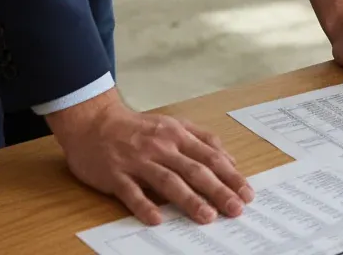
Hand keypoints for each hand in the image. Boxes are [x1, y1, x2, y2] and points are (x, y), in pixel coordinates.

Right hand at [47, 89, 251, 225]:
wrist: (95, 122)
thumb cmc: (139, 128)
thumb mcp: (174, 125)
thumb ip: (201, 139)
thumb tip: (228, 159)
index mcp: (178, 135)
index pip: (211, 157)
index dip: (230, 175)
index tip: (247, 192)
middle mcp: (162, 147)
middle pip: (195, 170)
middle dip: (218, 190)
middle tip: (236, 208)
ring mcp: (139, 161)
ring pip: (169, 182)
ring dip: (190, 200)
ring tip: (207, 216)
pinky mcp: (116, 175)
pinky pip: (132, 193)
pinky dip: (144, 206)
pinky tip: (157, 219)